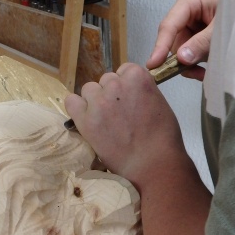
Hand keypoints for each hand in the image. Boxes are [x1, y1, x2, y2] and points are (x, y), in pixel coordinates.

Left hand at [64, 63, 184, 186]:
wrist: (152, 165)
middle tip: (119, 113)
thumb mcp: (159, 103)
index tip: (129, 98)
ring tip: (105, 119)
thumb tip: (130, 92)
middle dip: (111, 93)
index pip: (124, 70)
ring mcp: (98, 102)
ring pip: (89, 90)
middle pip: (106, 80)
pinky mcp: (85, 120)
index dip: (126, 85)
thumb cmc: (162, 137)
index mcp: (137, 77)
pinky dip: (77, 108)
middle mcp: (115, 85)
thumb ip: (142, 91)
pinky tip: (87, 119)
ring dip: (95, 100)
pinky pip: (72, 102)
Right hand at [147, 0, 221, 80]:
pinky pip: (191, 52)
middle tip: (197, 73)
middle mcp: (188, 10)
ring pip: (182, 49)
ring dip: (193, 63)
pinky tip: (208, 69)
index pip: (169, 25)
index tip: (153, 65)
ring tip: (208, 70)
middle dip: (183, 59)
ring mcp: (194, 22)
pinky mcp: (200, 33)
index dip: (160, 47)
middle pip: (174, 40)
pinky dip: (198, 63)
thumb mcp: (223, 28)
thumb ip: (202, 43)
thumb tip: (181, 58)